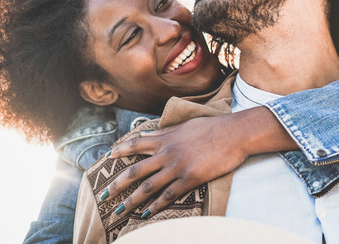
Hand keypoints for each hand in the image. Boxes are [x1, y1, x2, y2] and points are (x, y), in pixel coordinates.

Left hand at [104, 107, 295, 218]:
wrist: (234, 134)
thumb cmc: (214, 127)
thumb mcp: (187, 125)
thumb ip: (169, 130)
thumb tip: (153, 132)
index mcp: (166, 138)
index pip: (136, 144)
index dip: (121, 151)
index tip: (108, 156)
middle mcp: (167, 153)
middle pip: (135, 171)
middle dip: (117, 185)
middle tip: (104, 195)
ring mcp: (177, 166)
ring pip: (148, 187)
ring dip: (131, 201)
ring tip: (119, 211)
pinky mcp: (190, 178)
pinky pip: (168, 195)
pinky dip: (156, 206)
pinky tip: (147, 213)